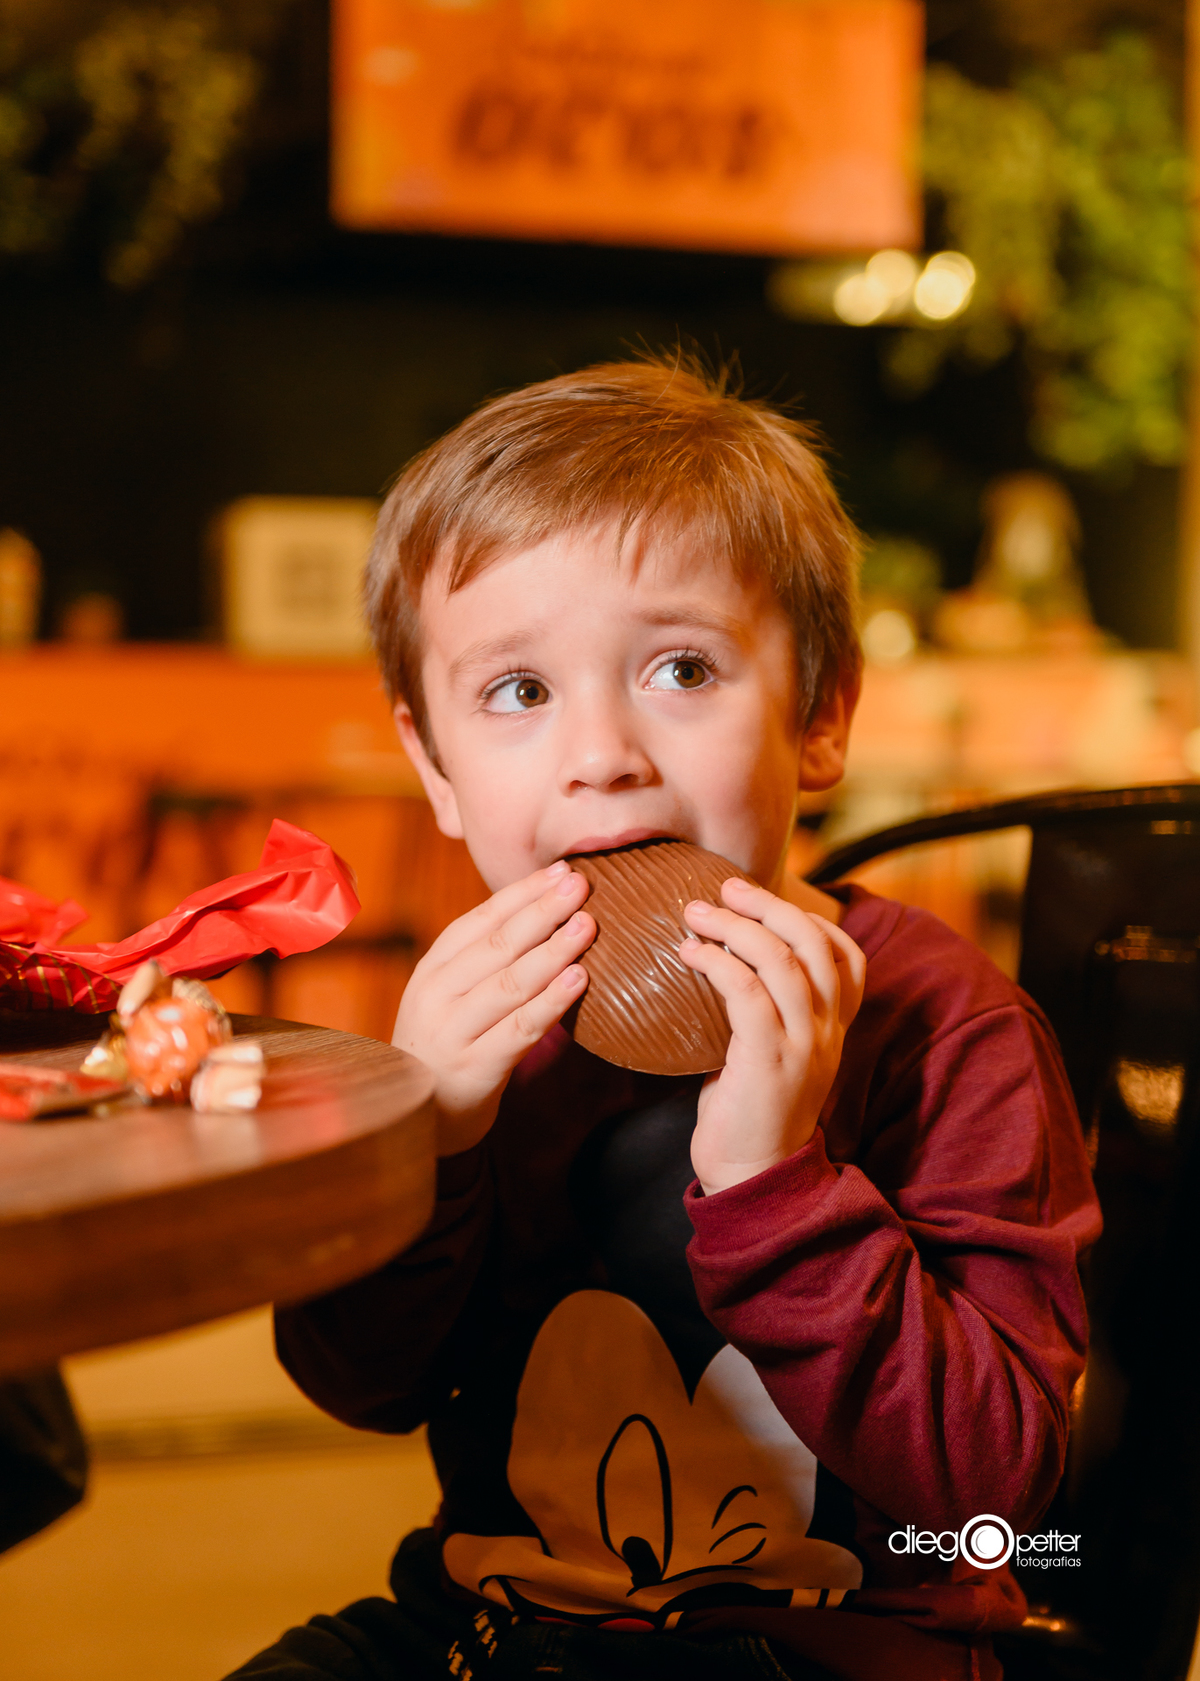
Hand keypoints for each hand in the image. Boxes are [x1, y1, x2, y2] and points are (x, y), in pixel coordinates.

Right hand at [392, 860, 592, 1156]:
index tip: (561, 871)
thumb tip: (546, 912)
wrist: (418, 1118)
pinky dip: (551, 1002)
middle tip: (582, 885)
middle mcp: (436, 995)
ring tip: (588, 925)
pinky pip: (519, 1029)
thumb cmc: (450, 1044)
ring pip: (510, 982)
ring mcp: (452, 1032)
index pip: (481, 919)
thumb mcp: (452, 996)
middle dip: (543, 911)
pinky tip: (579, 979)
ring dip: (553, 950)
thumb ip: (486, 961)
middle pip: (497, 944)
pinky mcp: (475, 1067)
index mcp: (433, 969)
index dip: (523, 893)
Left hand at [677, 878, 864, 1195]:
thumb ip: (762, 1011)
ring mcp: (804, 1045)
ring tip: (693, 914)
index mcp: (834, 1029)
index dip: (809, 919)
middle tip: (723, 888)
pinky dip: (716, 962)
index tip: (760, 903)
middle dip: (767, 904)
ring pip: (780, 959)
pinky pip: (747, 992)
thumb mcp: (767, 1052)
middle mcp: (828, 1031)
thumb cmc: (748, 1111)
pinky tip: (688, 955)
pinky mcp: (769, 1060)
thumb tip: (718, 960)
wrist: (752, 1176)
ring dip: (732, 926)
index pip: (848, 957)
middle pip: (813, 942)